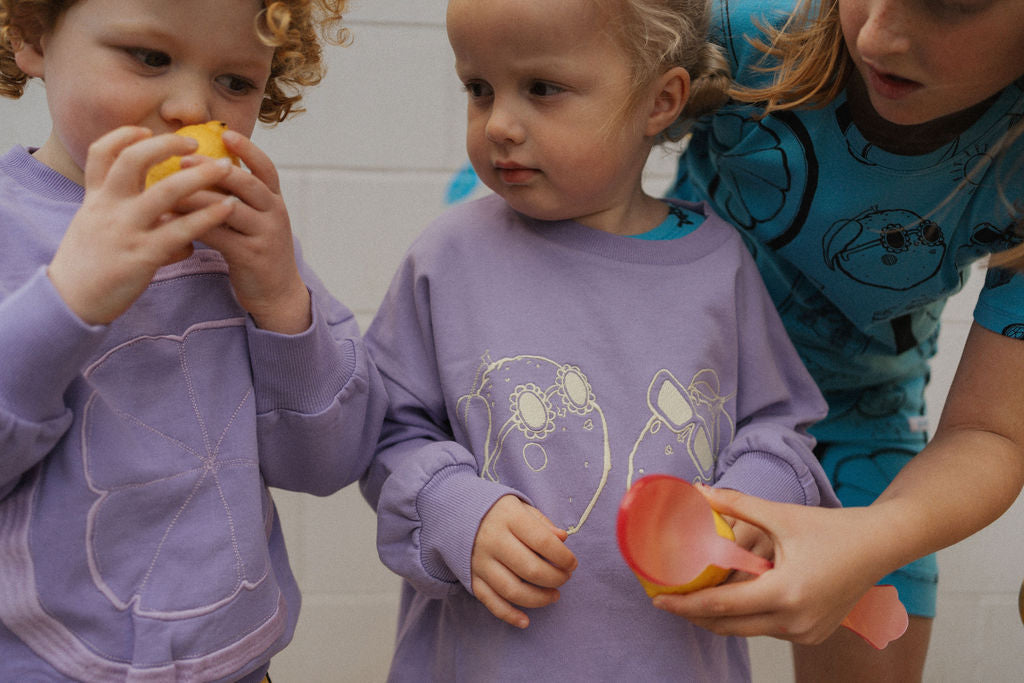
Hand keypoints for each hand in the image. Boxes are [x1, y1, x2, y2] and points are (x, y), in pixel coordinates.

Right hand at [48, 126, 235, 324]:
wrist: (70, 302)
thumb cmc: (89, 265)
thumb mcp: (94, 227)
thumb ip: (122, 211)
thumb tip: (158, 209)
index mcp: (95, 198)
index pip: (102, 152)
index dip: (124, 135)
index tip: (146, 129)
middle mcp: (108, 207)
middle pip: (134, 160)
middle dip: (167, 145)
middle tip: (196, 142)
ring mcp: (125, 230)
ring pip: (165, 193)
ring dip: (200, 177)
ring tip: (227, 169)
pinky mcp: (142, 256)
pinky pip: (180, 232)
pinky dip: (206, 218)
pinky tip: (227, 209)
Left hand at [178, 129, 309, 333]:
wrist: (276, 293)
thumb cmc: (256, 250)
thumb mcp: (255, 219)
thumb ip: (237, 196)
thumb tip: (201, 168)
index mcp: (275, 200)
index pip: (266, 168)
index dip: (248, 150)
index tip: (226, 133)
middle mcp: (274, 213)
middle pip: (246, 183)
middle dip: (213, 169)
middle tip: (182, 159)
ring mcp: (266, 234)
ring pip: (230, 208)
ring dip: (198, 197)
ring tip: (168, 188)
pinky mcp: (252, 256)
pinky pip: (220, 236)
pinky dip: (194, 226)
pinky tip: (170, 221)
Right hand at [471, 495, 577, 628]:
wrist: (455, 514)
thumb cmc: (498, 512)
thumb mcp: (520, 508)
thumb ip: (542, 523)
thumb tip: (563, 539)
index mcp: (509, 518)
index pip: (542, 541)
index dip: (562, 556)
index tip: (572, 563)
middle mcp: (493, 541)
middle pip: (530, 569)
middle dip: (555, 578)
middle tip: (565, 578)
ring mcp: (480, 562)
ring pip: (512, 590)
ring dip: (538, 599)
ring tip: (554, 595)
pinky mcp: (471, 578)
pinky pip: (490, 601)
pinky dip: (509, 615)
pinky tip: (525, 621)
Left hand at [651, 487, 887, 643]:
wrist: (879, 545)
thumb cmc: (832, 528)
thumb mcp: (781, 514)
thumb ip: (736, 505)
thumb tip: (698, 491)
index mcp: (785, 592)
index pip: (722, 605)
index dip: (686, 604)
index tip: (658, 600)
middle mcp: (795, 620)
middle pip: (729, 626)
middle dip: (695, 615)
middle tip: (668, 599)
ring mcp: (805, 632)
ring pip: (748, 629)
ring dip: (721, 616)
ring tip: (694, 596)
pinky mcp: (812, 634)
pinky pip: (768, 628)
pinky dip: (747, 616)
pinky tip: (731, 598)